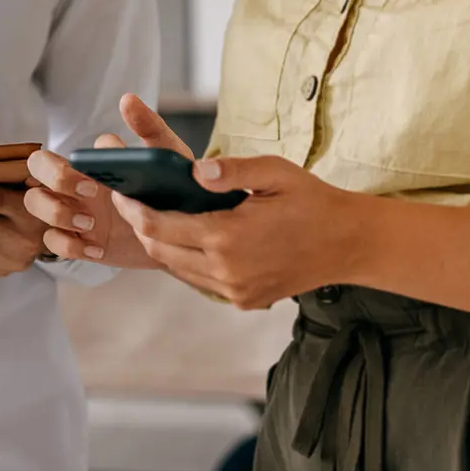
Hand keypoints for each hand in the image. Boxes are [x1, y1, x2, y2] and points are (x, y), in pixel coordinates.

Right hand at [23, 93, 192, 268]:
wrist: (184, 234)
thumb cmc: (170, 188)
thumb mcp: (166, 156)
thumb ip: (148, 127)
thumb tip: (127, 99)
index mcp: (88, 163)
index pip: (56, 154)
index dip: (71, 166)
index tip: (99, 180)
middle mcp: (73, 184)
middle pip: (34, 169)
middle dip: (54, 179)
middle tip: (89, 193)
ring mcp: (72, 212)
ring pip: (34, 203)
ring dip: (56, 213)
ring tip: (91, 224)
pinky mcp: (78, 241)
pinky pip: (52, 242)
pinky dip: (69, 245)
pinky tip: (97, 249)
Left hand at [110, 155, 368, 308]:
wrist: (349, 244)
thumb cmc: (312, 201)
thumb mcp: (276, 172)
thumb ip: (232, 169)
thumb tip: (194, 171)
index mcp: (229, 237)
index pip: (161, 226)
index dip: (134, 210)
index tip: (120, 193)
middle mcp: (227, 271)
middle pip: (161, 250)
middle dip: (140, 226)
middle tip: (130, 202)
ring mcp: (235, 291)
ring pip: (177, 269)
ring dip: (160, 244)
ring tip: (151, 217)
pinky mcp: (244, 301)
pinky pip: (199, 281)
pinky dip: (184, 260)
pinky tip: (184, 238)